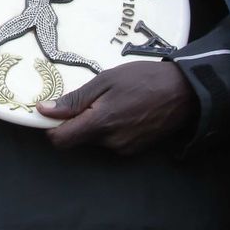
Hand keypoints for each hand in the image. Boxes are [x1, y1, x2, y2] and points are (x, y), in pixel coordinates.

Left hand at [38, 60, 197, 153]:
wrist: (185, 91)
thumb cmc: (143, 79)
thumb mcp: (105, 81)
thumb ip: (74, 100)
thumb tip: (44, 110)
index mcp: (101, 124)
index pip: (61, 140)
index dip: (52, 128)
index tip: (53, 112)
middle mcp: (111, 143)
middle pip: (77, 139)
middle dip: (77, 121)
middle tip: (92, 99)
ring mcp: (125, 149)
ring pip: (94, 140)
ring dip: (95, 124)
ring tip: (112, 102)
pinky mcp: (136, 150)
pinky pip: (111, 142)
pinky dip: (110, 129)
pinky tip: (124, 111)